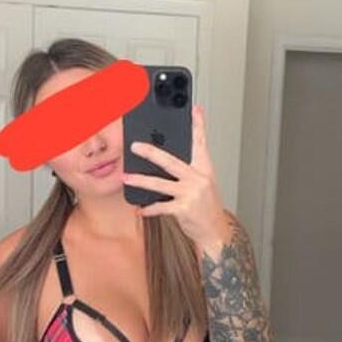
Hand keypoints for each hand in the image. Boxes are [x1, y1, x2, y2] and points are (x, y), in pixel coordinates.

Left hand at [122, 104, 228, 245]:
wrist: (215, 231)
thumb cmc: (206, 207)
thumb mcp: (203, 184)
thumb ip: (189, 171)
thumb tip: (166, 159)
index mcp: (204, 170)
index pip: (201, 144)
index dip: (199, 126)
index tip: (195, 110)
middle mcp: (198, 179)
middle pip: (171, 161)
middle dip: (151, 152)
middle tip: (135, 146)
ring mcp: (191, 194)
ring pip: (160, 184)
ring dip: (140, 181)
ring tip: (126, 177)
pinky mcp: (183, 210)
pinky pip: (161, 206)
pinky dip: (149, 208)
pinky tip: (140, 209)